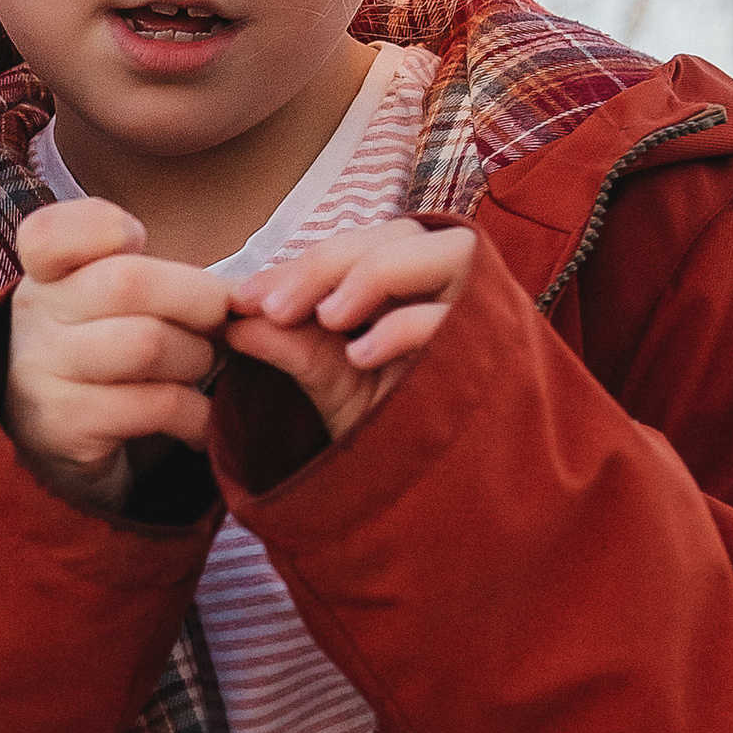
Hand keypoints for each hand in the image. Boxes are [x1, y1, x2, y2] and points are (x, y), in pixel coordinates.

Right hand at [4, 197, 230, 511]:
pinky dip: (197, 413)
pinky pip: (157, 405)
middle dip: (198, 298)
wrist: (58, 457)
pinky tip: (196, 420)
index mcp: (45, 277)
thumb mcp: (114, 309)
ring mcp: (43, 376)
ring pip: (148, 344)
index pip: (51, 233)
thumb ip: (161, 281)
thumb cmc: (107, 367)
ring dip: (198, 357)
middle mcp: (34, 321)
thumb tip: (249, 290)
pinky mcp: (66, 429)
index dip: (104, 225)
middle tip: (220, 321)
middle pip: (127, 282)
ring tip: (202, 370)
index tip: (137, 239)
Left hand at [224, 222, 475, 446]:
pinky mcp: (496, 352)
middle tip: (274, 308)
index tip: (245, 299)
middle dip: (328, 264)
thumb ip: (294, 349)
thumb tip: (236, 319)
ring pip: (448, 252)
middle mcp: (452, 293)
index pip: (361, 246)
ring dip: (376, 274)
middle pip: (400, 234)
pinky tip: (360, 356)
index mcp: (412, 290)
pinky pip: (457, 316)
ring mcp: (480, 318)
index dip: (302, 263)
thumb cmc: (391, 436)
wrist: (435, 498)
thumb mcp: (334, 389)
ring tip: (326, 318)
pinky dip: (403, 326)